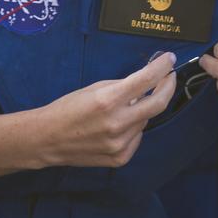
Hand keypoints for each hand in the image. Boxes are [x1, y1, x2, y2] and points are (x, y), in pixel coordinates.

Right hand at [30, 52, 176, 167]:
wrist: (48, 139)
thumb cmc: (67, 110)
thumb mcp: (94, 89)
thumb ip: (122, 86)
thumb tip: (147, 82)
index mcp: (108, 100)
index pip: (146, 80)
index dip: (162, 67)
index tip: (169, 60)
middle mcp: (117, 123)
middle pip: (158, 103)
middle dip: (167, 87)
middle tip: (168, 78)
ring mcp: (119, 144)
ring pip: (145, 121)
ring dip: (141, 110)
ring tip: (123, 108)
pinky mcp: (120, 158)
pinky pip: (137, 137)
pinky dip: (133, 128)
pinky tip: (117, 127)